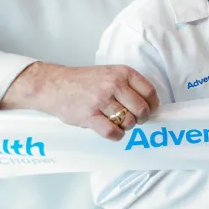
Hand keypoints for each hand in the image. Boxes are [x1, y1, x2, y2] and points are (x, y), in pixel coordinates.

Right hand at [0, 62, 159, 140]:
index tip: (150, 110)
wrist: (55, 85)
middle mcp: (114, 84)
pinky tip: (113, 132)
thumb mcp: (110, 73)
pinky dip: (116, 135)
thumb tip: (149, 105)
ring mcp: (101, 100)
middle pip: (142, 109)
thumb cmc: (86, 81)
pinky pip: (112, 132)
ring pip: (128, 122)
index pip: (150, 92)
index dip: (153, 105)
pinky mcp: (89, 115)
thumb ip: (128, 85)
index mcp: (123, 72)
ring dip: (127, 127)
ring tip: (118, 122)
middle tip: (135, 119)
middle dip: (142, 118)